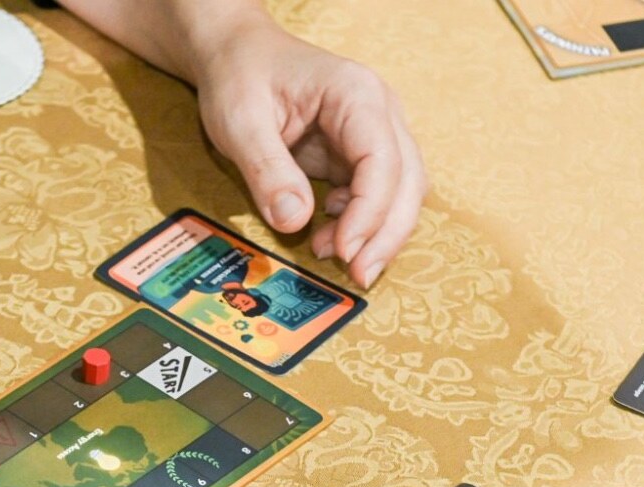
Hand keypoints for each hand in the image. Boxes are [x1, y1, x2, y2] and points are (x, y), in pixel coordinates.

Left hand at [192, 18, 425, 287]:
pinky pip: (377, 196)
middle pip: (408, 181)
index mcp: (357, 94)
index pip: (384, 161)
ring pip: (402, 192)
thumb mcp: (240, 121)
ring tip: (335, 257)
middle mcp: (379, 112)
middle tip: (359, 276)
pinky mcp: (360, 154)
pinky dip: (361, 224)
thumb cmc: (239, 76)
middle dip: (387, 234)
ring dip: (378, 233)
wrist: (236, 54)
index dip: (370, 212)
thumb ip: (267, 170)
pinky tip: (327, 235)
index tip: (344, 250)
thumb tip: (295, 222)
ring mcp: (375, 133)